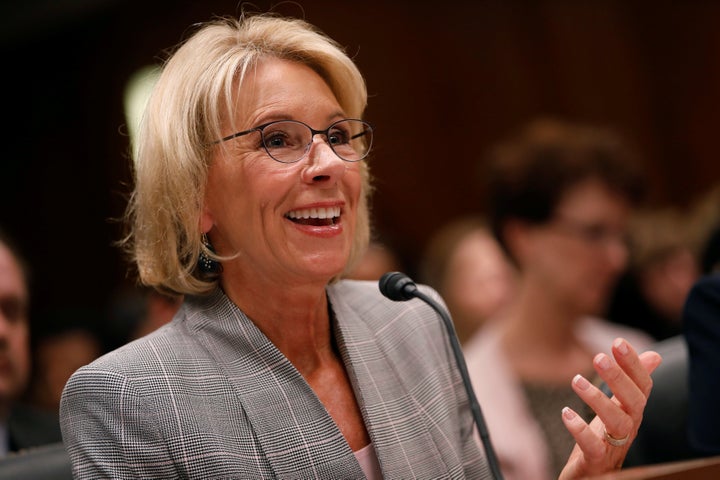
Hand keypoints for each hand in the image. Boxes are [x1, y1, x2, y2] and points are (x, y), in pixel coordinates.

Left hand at [558, 337, 662, 478]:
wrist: (589, 476)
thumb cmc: (603, 439)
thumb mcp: (617, 408)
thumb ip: (631, 382)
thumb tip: (655, 355)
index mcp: (632, 412)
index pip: (642, 386)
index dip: (633, 364)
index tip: (618, 343)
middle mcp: (627, 428)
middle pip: (633, 402)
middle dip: (618, 378)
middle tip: (599, 357)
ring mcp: (613, 446)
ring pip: (616, 424)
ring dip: (597, 400)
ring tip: (576, 381)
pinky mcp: (595, 461)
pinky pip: (593, 447)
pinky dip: (580, 430)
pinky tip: (566, 413)